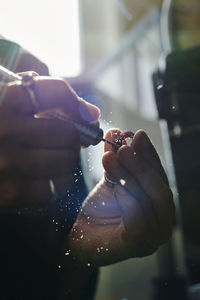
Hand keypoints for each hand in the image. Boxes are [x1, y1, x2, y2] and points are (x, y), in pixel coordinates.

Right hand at [0, 72, 99, 209]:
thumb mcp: (6, 95)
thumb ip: (48, 96)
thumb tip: (93, 114)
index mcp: (2, 99)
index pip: (55, 91)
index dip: (74, 102)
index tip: (83, 113)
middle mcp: (4, 130)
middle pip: (68, 133)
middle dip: (72, 136)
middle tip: (63, 139)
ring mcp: (6, 165)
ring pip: (66, 162)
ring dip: (66, 159)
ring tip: (50, 156)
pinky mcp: (8, 194)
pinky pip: (55, 188)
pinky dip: (56, 182)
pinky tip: (41, 175)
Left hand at [68, 129, 174, 265]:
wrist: (80, 239)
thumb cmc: (99, 210)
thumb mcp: (110, 180)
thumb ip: (116, 160)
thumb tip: (116, 132)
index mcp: (159, 206)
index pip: (160, 177)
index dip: (150, 155)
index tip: (137, 135)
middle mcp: (162, 222)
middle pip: (160, 188)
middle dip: (141, 164)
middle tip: (122, 147)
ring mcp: (153, 237)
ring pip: (149, 200)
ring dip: (129, 176)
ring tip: (110, 158)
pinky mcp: (137, 246)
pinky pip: (137, 219)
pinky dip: (125, 197)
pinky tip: (113, 185)